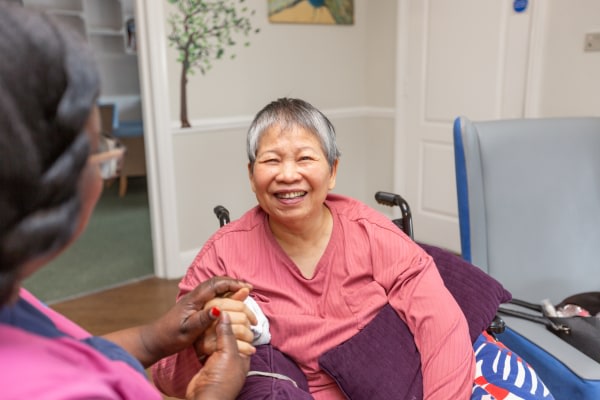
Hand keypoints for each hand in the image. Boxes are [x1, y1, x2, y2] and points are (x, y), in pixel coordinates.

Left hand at [112, 276, 252, 366]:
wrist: (155, 340)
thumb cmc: (170, 337)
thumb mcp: (188, 330)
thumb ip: (203, 319)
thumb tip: (219, 309)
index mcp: (194, 299)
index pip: (216, 285)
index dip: (233, 284)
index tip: (247, 288)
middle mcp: (194, 296)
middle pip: (217, 282)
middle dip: (234, 282)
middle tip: (249, 287)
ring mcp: (194, 300)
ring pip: (215, 287)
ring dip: (230, 287)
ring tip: (243, 291)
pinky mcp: (194, 306)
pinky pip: (212, 294)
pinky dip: (224, 293)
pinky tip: (230, 299)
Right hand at [186, 311, 249, 399]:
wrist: (204, 397)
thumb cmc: (222, 380)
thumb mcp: (228, 354)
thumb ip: (227, 334)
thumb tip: (224, 313)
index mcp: (243, 355)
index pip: (243, 333)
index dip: (238, 321)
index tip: (231, 309)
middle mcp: (232, 357)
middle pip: (230, 335)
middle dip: (226, 325)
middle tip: (219, 311)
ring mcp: (218, 360)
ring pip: (217, 338)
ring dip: (213, 329)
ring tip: (209, 316)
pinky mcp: (205, 361)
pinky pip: (206, 345)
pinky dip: (205, 337)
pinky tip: (201, 328)